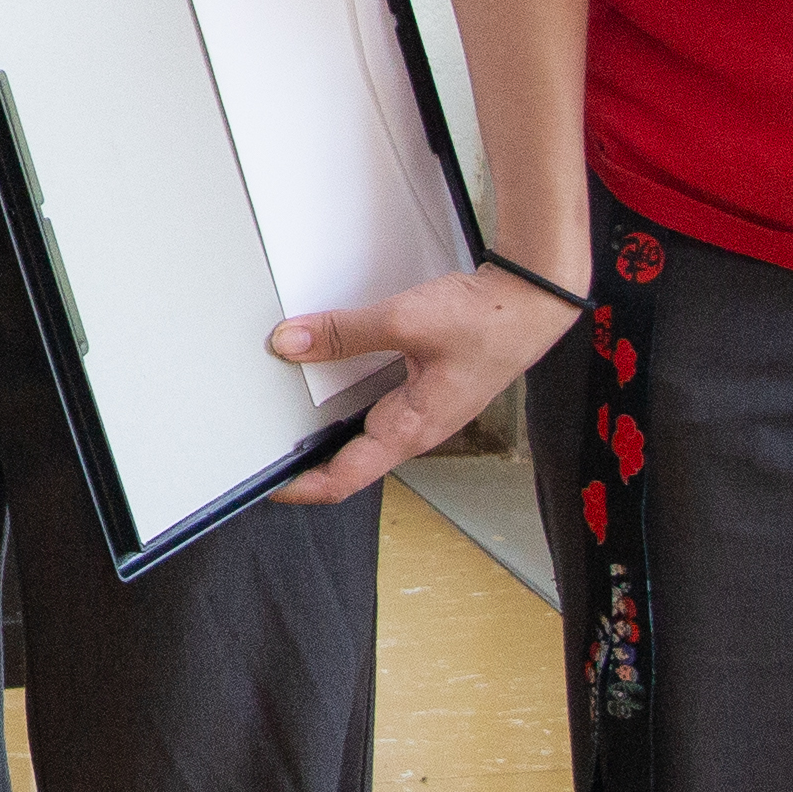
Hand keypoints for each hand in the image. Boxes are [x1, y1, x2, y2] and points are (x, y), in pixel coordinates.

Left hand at [261, 262, 581, 503]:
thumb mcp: (406, 321)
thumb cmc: (487, 322)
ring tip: (282, 419)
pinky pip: (375, 406)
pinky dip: (344, 401)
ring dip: (324, 429)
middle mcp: (415, 428)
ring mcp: (421, 411)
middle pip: (349, 460)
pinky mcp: (424, 390)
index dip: (303, 487)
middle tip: (262, 451)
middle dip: (306, 460)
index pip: (346, 477)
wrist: (530, 304)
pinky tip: (324, 379)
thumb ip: (344, 333)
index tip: (267, 486)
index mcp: (412, 429)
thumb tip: (290, 343)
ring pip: (362, 432)